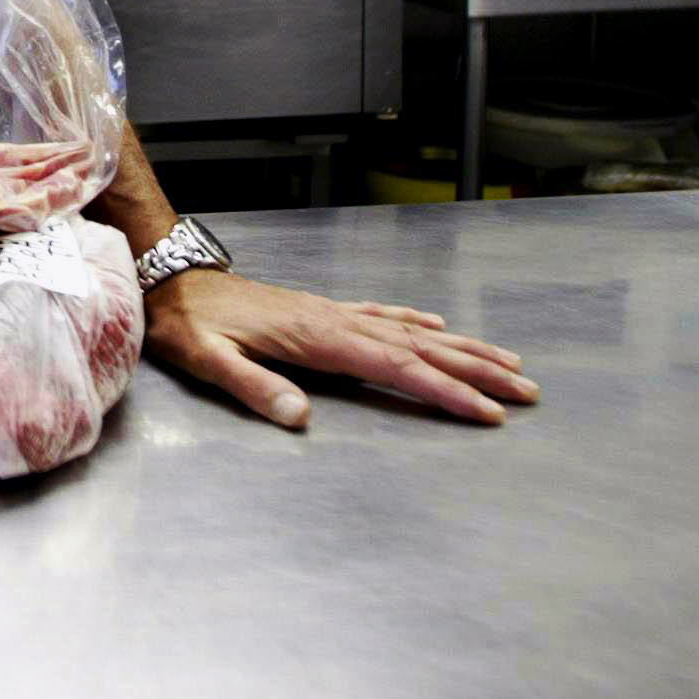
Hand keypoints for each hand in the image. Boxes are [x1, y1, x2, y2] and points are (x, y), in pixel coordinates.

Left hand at [143, 268, 538, 428]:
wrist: (170, 280)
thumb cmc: (187, 324)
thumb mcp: (208, 359)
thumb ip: (253, 386)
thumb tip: (300, 418)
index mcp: (318, 338)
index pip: (397, 368)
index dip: (445, 391)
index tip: (489, 413)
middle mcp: (336, 320)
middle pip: (421, 347)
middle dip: (477, 370)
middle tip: (528, 391)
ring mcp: (331, 312)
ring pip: (411, 329)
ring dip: (461, 346)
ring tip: (507, 362)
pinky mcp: (320, 309)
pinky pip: (383, 313)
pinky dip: (417, 321)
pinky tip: (438, 325)